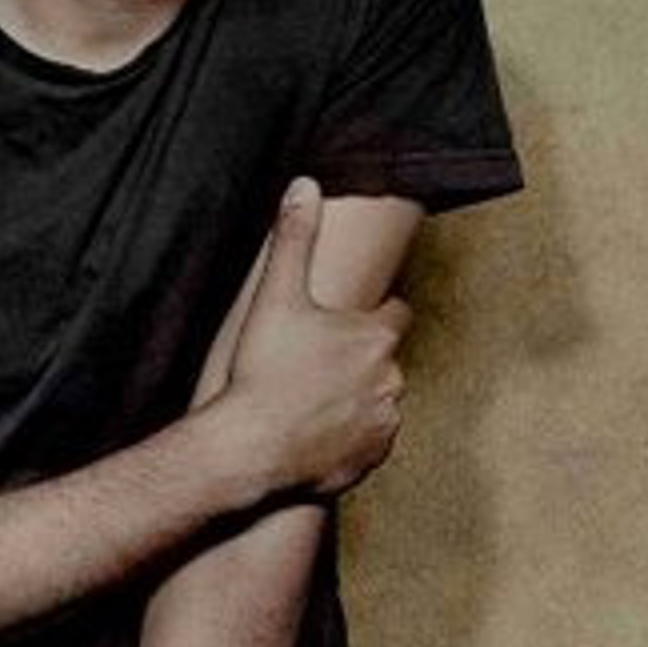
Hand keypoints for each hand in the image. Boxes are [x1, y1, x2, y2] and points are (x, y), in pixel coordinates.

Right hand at [225, 177, 409, 496]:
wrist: (251, 448)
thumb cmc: (264, 372)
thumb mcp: (277, 296)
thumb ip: (295, 237)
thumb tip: (305, 185)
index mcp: (377, 336)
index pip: (396, 312)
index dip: (375, 312)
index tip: (352, 321)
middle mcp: (393, 379)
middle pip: (384, 360)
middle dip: (359, 360)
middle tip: (316, 364)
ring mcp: (384, 423)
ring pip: (379, 402)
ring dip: (357, 400)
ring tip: (312, 401)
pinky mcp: (372, 461)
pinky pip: (368, 443)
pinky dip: (349, 438)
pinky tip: (316, 433)